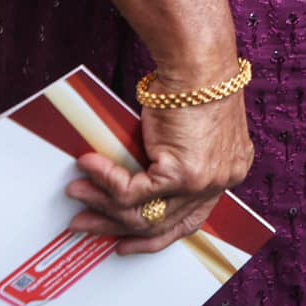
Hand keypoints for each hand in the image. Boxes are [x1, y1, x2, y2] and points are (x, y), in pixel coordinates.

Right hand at [66, 88, 253, 253]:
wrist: (199, 65)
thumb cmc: (194, 87)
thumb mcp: (189, 134)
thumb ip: (171, 163)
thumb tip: (130, 186)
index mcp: (229, 173)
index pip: (191, 220)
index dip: (156, 235)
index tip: (127, 241)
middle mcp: (222, 182)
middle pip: (164, 223)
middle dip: (118, 227)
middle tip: (87, 225)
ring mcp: (204, 182)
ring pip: (145, 213)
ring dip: (103, 206)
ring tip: (77, 195)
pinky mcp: (183, 174)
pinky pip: (132, 192)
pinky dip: (104, 181)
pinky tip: (87, 167)